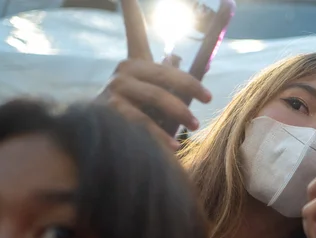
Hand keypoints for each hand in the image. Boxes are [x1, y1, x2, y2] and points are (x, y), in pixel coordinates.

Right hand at [97, 0, 212, 149]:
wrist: (107, 145)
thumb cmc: (143, 120)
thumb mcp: (160, 100)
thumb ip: (171, 84)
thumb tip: (184, 66)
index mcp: (136, 64)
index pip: (134, 32)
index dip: (131, 11)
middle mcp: (123, 70)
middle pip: (164, 71)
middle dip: (189, 85)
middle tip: (208, 98)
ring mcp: (115, 88)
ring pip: (155, 96)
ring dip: (178, 111)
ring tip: (194, 126)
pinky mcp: (110, 110)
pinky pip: (142, 120)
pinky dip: (161, 135)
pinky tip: (174, 146)